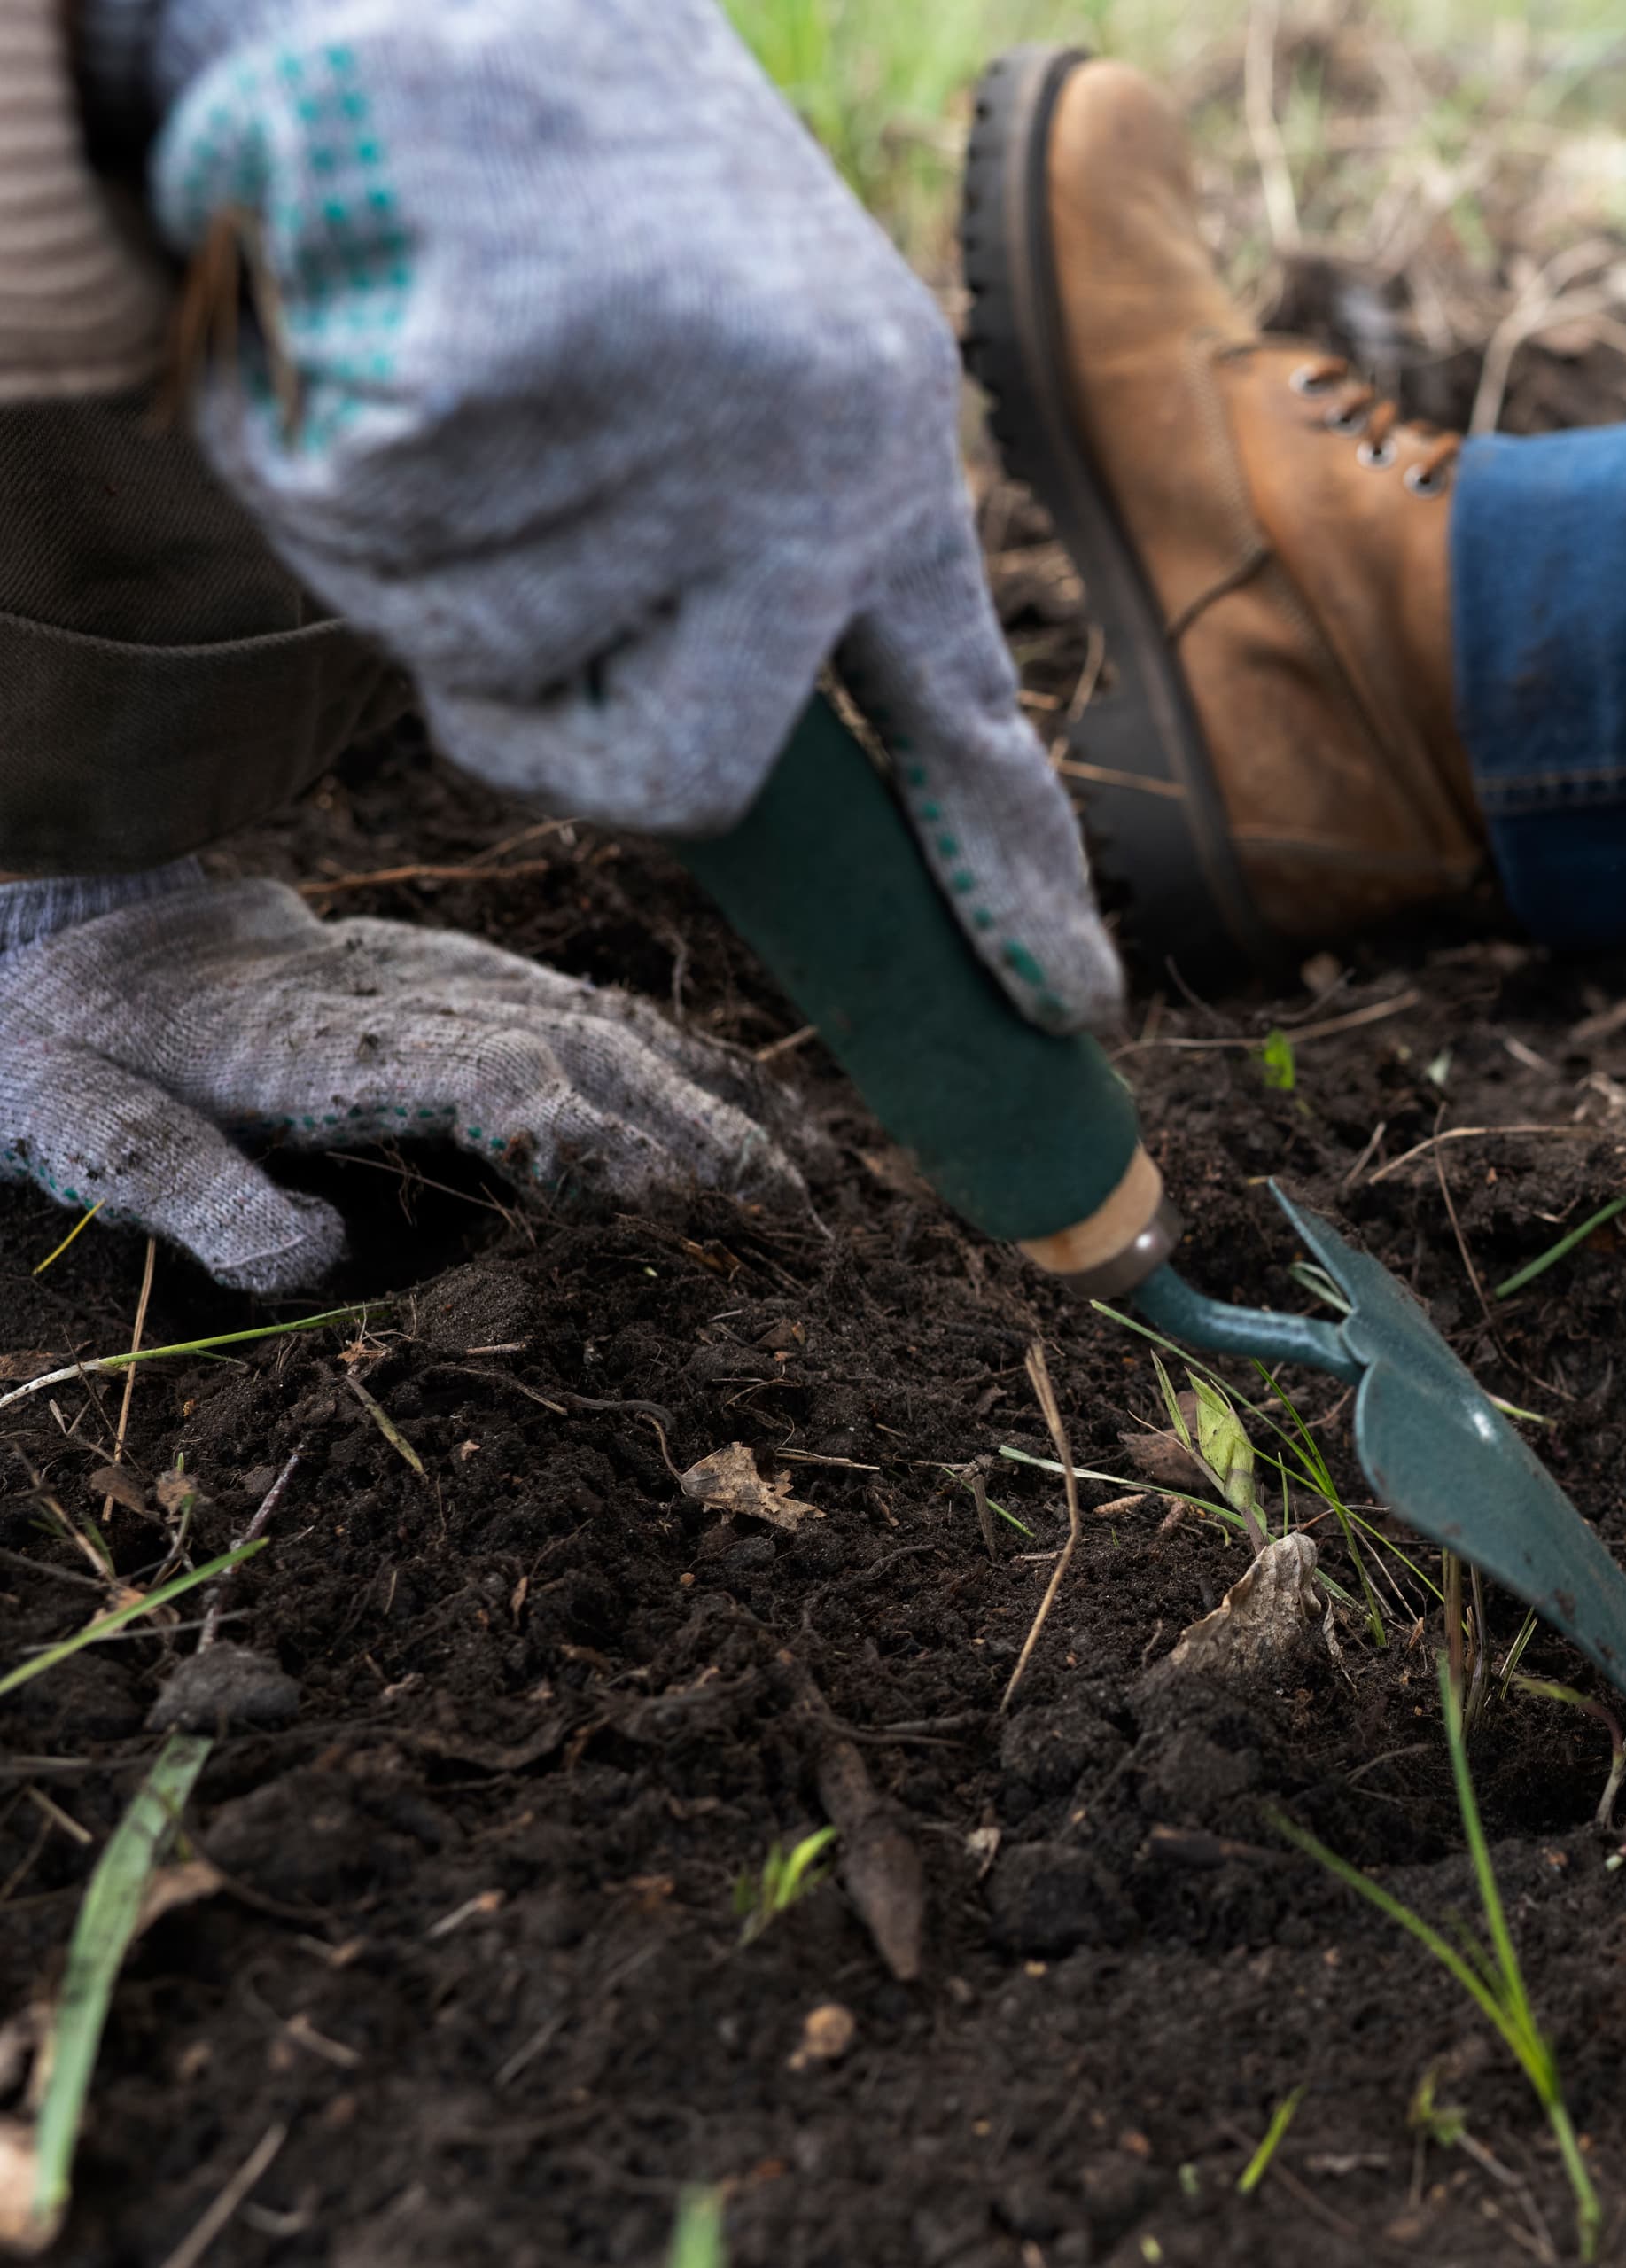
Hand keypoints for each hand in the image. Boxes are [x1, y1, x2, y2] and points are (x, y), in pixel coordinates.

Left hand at [0, 876, 803, 1291]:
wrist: (81, 924)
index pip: (503, 1080)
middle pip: (600, 1060)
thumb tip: (312, 1259)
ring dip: (735, 1118)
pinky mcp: (491, 979)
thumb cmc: (74, 1043)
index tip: (682, 1219)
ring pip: (632, 1037)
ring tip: (826, 1204)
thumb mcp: (72, 1117)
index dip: (600, 1144)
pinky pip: (628, 1023)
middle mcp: (424, 996)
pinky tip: (785, 1128)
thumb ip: (180, 1185)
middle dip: (710, 1149)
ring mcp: (468, 978)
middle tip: (800, 1243)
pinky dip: (717, 1076)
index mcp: (329, 1039)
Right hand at [111, 0, 1118, 1031]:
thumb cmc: (584, 208)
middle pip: (662, 769)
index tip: (1074, 1009)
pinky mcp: (520, 356)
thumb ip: (750, 569)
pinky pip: (359, 524)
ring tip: (426, 350)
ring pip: (469, 644)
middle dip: (527, 701)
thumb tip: (718, 777)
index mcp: (881, 461)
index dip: (1012, 879)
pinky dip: (296, 436)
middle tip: (475, 545)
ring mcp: (681, 409)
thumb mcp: (734, 374)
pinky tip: (352, 302)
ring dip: (390, 531)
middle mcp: (818, 449)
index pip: (964, 717)